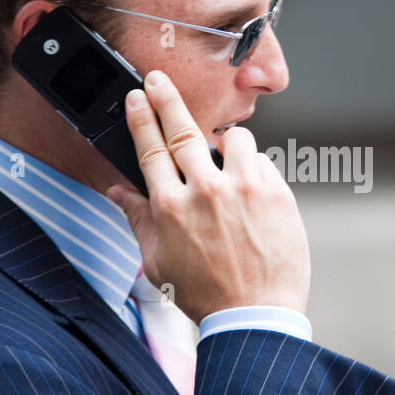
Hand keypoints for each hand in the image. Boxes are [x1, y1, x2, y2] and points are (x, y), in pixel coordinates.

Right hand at [105, 69, 310, 325]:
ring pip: (234, 139)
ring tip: (226, 163)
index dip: (142, 118)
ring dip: (227, 143)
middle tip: (158, 79)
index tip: (137, 96)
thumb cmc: (205, 294)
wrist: (256, 315)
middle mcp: (206, 191)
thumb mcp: (158, 261)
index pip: (150, 149)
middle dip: (167, 100)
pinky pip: (264, 162)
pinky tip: (252, 195)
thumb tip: (117, 191)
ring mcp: (244, 189)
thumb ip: (138, 219)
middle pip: (183, 131)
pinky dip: (255, 171)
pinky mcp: (277, 193)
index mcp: (171, 208)